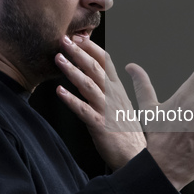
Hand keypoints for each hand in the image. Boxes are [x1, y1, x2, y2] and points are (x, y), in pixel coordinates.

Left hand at [55, 35, 145, 170]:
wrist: (136, 157)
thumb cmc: (128, 131)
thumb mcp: (126, 103)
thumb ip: (120, 85)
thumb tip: (129, 66)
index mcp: (118, 89)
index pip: (106, 62)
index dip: (92, 48)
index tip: (79, 36)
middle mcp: (113, 96)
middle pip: (95, 68)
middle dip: (78, 52)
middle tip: (63, 39)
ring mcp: (107, 110)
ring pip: (88, 85)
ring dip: (72, 71)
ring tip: (58, 59)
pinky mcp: (100, 126)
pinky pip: (83, 110)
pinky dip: (71, 100)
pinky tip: (59, 91)